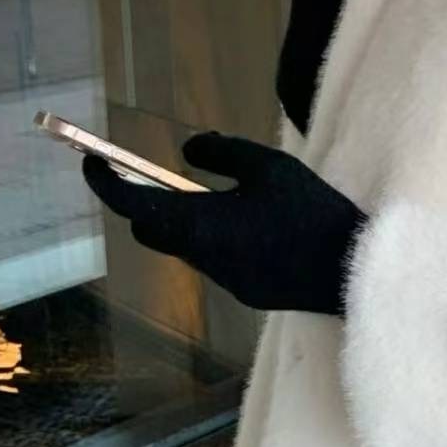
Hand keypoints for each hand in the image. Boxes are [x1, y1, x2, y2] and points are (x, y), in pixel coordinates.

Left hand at [82, 132, 365, 317]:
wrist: (352, 272)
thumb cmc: (312, 213)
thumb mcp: (268, 167)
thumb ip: (220, 153)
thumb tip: (188, 153)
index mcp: (199, 223)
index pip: (132, 204)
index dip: (105, 183)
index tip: (94, 164)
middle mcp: (202, 257)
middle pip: (151, 231)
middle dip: (147, 205)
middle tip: (158, 179)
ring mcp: (223, 281)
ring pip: (185, 248)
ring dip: (188, 223)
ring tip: (223, 199)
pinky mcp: (246, 293)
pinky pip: (216, 262)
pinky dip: (217, 241)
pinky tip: (254, 229)